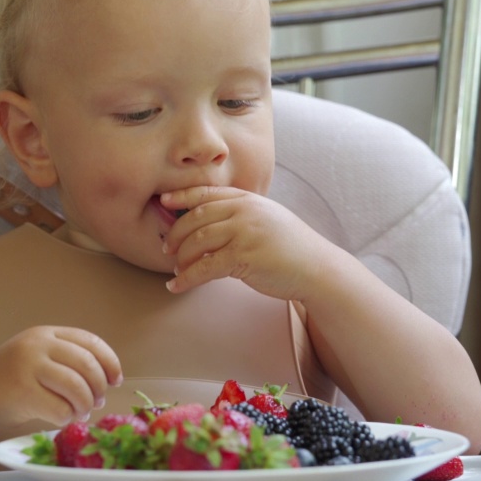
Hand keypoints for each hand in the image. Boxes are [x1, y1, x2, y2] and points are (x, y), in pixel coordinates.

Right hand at [0, 326, 121, 428]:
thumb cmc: (9, 379)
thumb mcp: (37, 356)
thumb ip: (66, 359)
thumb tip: (107, 379)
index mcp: (47, 333)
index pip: (91, 342)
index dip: (110, 362)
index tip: (116, 379)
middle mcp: (38, 345)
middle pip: (88, 365)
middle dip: (99, 388)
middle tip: (97, 402)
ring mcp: (29, 367)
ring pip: (77, 388)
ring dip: (85, 406)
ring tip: (80, 413)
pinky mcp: (22, 392)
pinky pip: (60, 409)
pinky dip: (68, 418)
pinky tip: (62, 419)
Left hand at [159, 186, 336, 298]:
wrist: (317, 268)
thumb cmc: (291, 247)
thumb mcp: (267, 218)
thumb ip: (241, 214)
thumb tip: (206, 223)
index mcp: (248, 199)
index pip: (206, 193)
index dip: (181, 196)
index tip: (163, 202)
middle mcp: (245, 211)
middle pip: (196, 218)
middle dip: (176, 233)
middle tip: (166, 248)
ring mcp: (245, 233)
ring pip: (197, 241)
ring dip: (181, 257)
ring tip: (177, 268)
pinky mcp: (244, 257)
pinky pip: (205, 267)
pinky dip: (187, 278)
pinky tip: (177, 286)